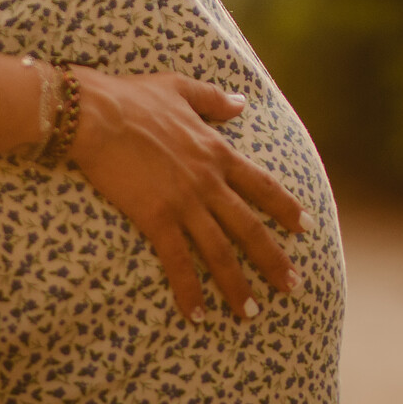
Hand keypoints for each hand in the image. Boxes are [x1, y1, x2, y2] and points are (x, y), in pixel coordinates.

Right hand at [67, 68, 306, 322]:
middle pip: (249, 227)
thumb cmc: (132, 97)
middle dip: (273, 260)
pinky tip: (198, 315)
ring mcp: (184, 203)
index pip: (263, 186)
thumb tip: (240, 102)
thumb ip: (213, 98)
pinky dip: (189, 291)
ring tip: (250, 313)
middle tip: (291, 286)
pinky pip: (177, 262)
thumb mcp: (180, 88)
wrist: (95, 114)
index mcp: (217, 152)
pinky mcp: (156, 219)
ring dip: (237, 285)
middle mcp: (208, 182)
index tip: (307, 228)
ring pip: (220, 252)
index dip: (287, 208)